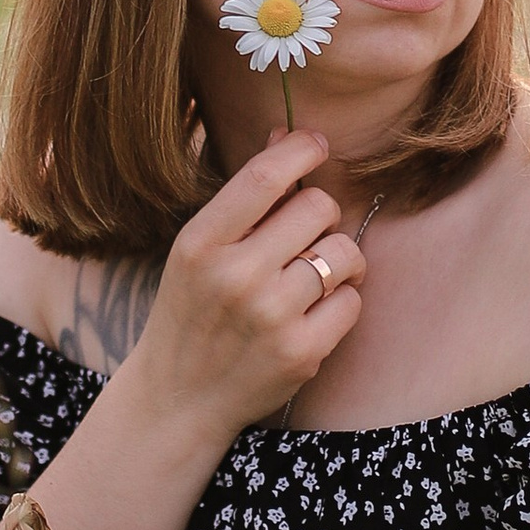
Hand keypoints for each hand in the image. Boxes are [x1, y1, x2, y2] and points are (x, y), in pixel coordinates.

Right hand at [120, 132, 364, 439]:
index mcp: (201, 243)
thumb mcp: (198, 250)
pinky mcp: (300, 353)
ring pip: (344, 253)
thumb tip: (287, 131)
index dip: (301, 149)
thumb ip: (244, 194)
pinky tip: (312, 314)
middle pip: (318, 207)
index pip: (263, 176)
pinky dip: (340, 303)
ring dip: (337, 259)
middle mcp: (234, 277)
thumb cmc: (192, 310)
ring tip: (312, 276)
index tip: (316, 145)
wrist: (178, 398)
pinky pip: (352, 301)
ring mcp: (270, 318)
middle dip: (320, 215)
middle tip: (302, 238)